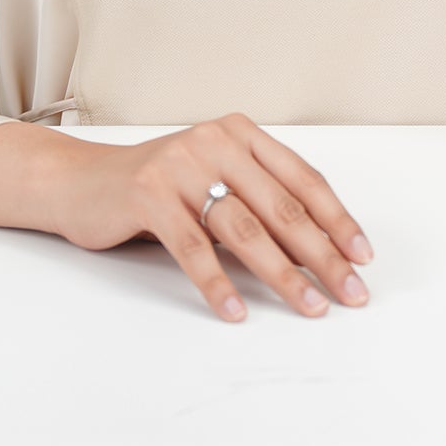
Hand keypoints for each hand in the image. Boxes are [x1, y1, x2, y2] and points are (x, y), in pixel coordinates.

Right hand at [49, 112, 374, 322]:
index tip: (362, 258)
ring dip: (283, 275)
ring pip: (244, 229)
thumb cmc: (159, 189)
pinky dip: (218, 284)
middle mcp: (215, 141)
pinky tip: (237, 311)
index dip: (337, 221)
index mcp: (241, 133)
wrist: (82, 182)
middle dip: (323, 256)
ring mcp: (179, 164)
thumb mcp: (214, 181)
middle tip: (350, 293)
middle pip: (282, 207)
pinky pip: (192, 247)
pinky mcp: (147, 193)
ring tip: (308, 307)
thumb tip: (321, 251)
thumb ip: (259, 200)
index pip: (303, 180)